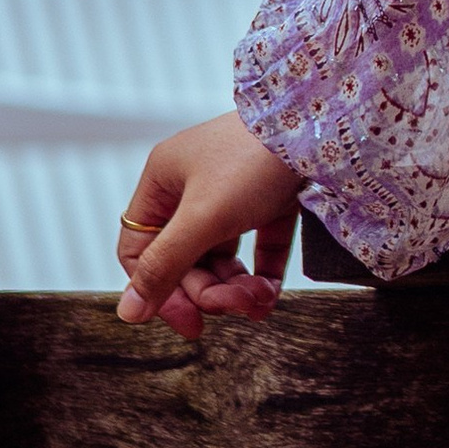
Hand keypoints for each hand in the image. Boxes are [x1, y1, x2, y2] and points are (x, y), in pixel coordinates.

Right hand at [114, 109, 303, 337]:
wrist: (321, 125)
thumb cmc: (252, 161)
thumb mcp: (203, 218)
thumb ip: (164, 267)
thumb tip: (128, 313)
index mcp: (164, 181)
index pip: (141, 251)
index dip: (160, 291)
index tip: (190, 322)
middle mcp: (193, 184)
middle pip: (187, 259)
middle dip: (212, 290)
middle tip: (238, 306)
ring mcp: (233, 190)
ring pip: (224, 256)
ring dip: (239, 286)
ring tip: (261, 300)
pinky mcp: (270, 194)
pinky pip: (257, 243)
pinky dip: (263, 272)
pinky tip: (271, 294)